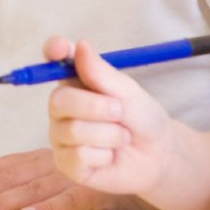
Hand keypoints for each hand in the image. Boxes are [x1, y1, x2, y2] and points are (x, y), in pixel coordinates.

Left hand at [0, 149, 118, 209]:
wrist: (150, 163)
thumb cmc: (104, 170)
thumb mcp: (68, 170)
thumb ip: (41, 177)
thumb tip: (5, 197)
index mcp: (42, 158)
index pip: (1, 167)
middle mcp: (52, 164)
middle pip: (7, 177)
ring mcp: (73, 176)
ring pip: (31, 188)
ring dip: (1, 200)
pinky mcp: (95, 191)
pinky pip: (69, 200)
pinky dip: (48, 208)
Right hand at [46, 37, 176, 194]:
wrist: (157, 155)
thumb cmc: (141, 118)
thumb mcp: (128, 92)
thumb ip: (102, 73)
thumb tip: (81, 46)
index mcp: (75, 82)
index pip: (54, 61)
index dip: (53, 52)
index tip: (62, 47)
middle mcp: (62, 107)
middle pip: (58, 100)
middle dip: (95, 107)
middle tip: (120, 112)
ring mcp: (61, 136)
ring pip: (73, 130)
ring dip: (109, 135)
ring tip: (121, 137)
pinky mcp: (66, 163)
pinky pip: (79, 156)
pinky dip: (104, 155)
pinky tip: (110, 156)